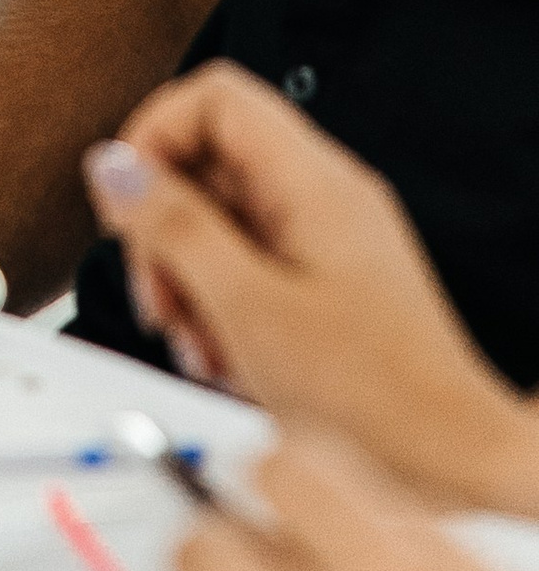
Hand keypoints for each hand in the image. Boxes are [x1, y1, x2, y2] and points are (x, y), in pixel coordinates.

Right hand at [86, 62, 538, 514]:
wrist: (456, 472)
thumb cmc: (374, 403)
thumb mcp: (247, 308)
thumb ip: (174, 227)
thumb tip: (113, 166)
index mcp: (313, 181)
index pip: (214, 98)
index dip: (155, 136)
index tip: (126, 203)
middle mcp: (325, 197)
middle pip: (210, 163)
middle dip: (166, 230)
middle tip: (162, 299)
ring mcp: (330, 241)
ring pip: (225, 220)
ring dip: (190, 279)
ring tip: (197, 344)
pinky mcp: (330, 285)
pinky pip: (252, 265)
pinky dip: (223, 305)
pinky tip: (226, 359)